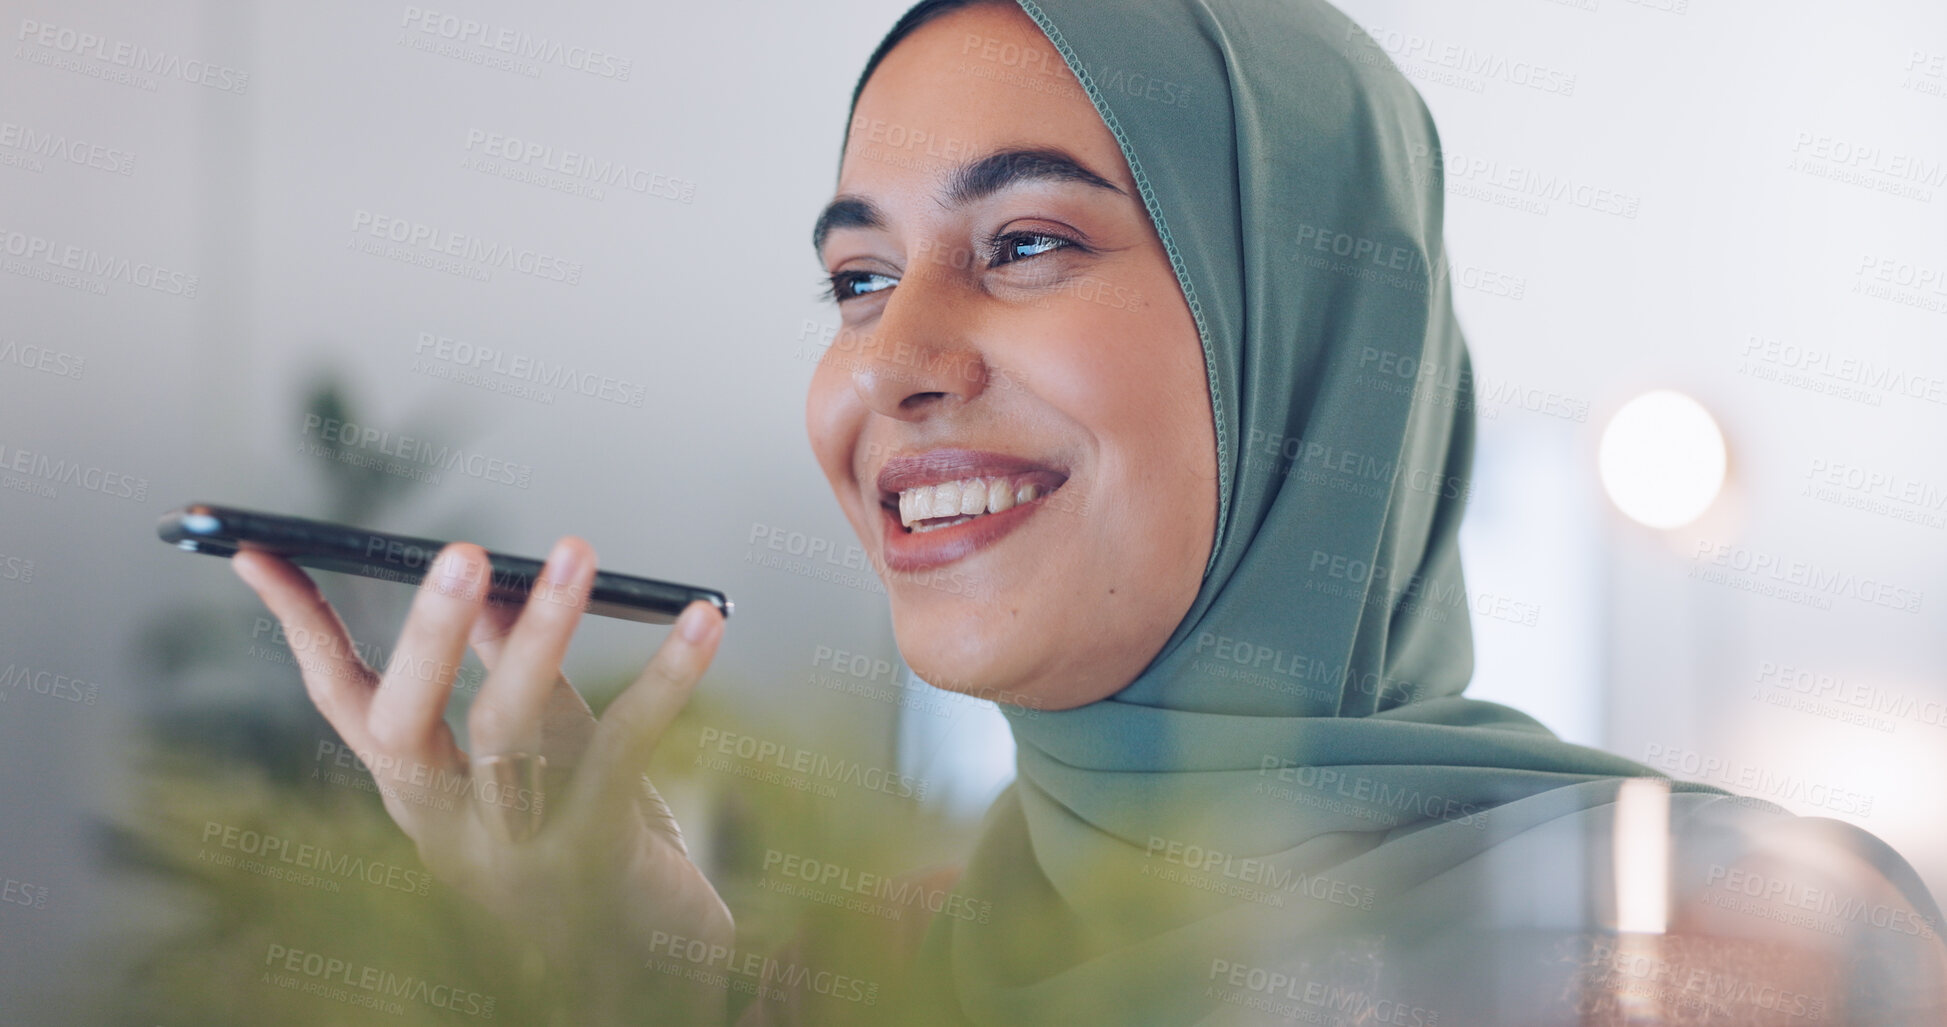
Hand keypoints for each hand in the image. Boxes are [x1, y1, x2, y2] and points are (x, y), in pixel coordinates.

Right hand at [233, 538, 731, 1016]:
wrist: (652, 957)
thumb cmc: (587, 833)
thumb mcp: (540, 746)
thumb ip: (514, 665)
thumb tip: (501, 574)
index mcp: (418, 790)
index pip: (340, 701)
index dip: (299, 627)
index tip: (256, 547)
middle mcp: (445, 825)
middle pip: (404, 726)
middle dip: (426, 635)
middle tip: (460, 549)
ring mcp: (512, 851)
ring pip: (508, 731)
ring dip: (543, 633)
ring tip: (575, 550)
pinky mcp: (594, 856)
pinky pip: (623, 750)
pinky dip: (666, 677)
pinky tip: (702, 620)